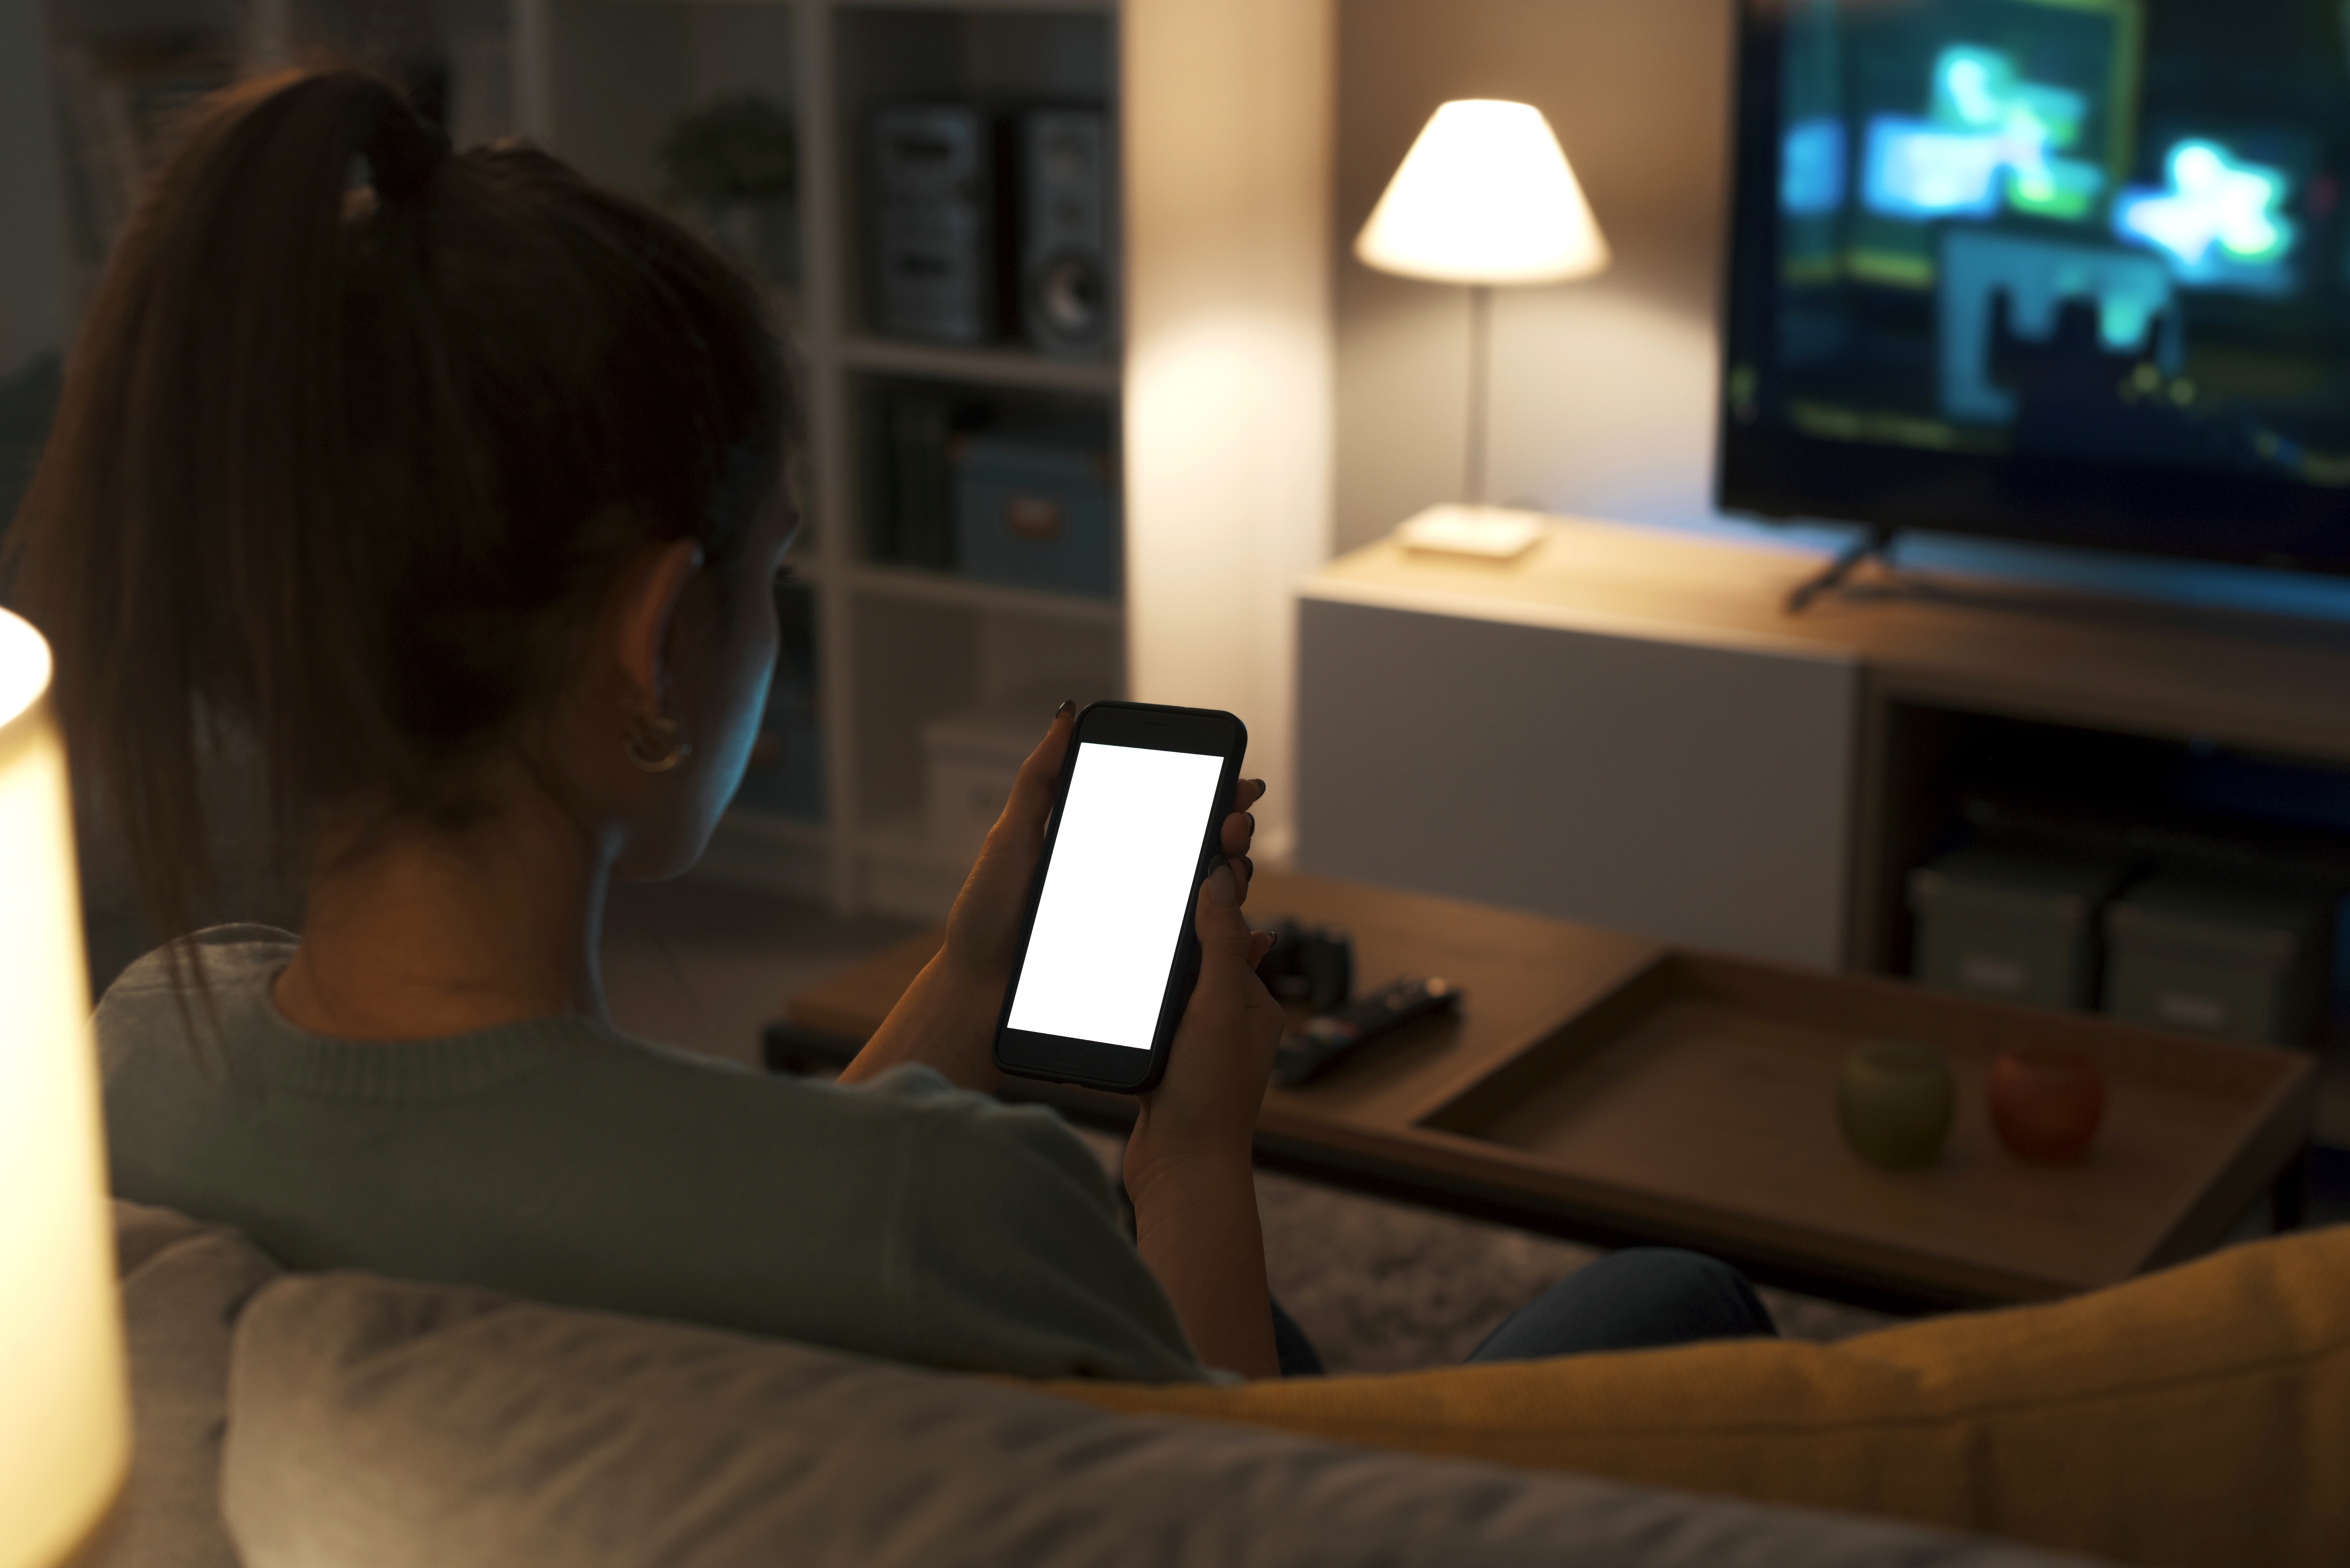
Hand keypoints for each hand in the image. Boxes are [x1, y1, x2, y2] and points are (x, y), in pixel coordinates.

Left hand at [843, 701, 1265, 1094]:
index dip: (1209, 799)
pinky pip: (1186, 953)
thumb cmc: (987, 917)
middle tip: (1235, 824)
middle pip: (1196, 855)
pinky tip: (1235, 922)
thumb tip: (1066, 714)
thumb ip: (1040, 780)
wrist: (976, 994)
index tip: (1236, 785)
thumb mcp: (1010, 839)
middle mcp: (1127, 889)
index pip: (1168, 818)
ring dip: (1232, 880)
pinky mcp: (1137, 972)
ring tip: (1235, 864)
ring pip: (1204, 902)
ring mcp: (1135, 931)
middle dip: (1228, 834)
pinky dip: (1218, 937)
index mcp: (1104, 851)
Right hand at [1123, 857, 1286, 1204]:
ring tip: (1118, 934)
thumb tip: (1221, 878)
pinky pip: (1147, 1022)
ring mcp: (1196, 1047)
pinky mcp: (1165, 1068)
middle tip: (1140, 893)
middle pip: (1196, 959)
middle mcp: (1229, 1023)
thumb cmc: (1210, 1095)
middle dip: (1174, 933)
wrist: (1181, 1171)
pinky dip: (1132, 1008)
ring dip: (1148, 970)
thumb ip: (1219, 943)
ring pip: (1168, 990)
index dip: (1208, 902)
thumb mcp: (1217, 1006)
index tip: (1180, 869)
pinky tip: (1108, 994)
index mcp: (1253, 1003)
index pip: (1229, 935)